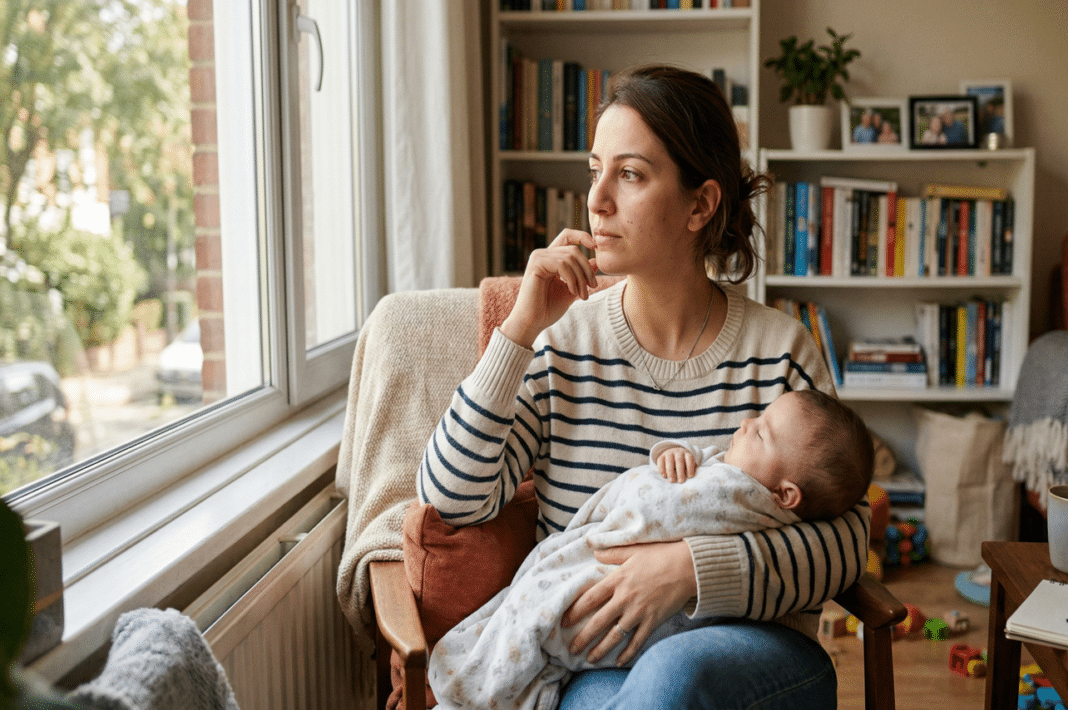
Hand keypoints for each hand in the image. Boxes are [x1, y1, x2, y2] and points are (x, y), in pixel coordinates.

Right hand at [500, 229, 597, 348]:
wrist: (532, 322)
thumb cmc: (548, 309)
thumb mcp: (571, 289)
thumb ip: (581, 275)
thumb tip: (596, 262)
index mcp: (550, 258)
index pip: (567, 236)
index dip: (582, 236)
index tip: (595, 247)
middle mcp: (543, 254)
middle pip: (574, 250)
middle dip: (586, 269)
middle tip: (593, 287)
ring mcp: (538, 258)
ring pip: (570, 257)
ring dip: (581, 277)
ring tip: (582, 294)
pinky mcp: (536, 265)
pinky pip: (562, 264)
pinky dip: (572, 278)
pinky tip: (571, 291)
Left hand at [561, 540, 696, 666]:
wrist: (687, 566)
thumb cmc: (660, 555)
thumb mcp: (633, 551)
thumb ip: (612, 553)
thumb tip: (593, 551)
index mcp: (617, 580)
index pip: (589, 599)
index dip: (575, 612)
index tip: (564, 622)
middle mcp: (625, 598)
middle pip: (598, 622)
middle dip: (583, 638)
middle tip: (571, 649)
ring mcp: (639, 612)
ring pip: (615, 636)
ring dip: (600, 649)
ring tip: (589, 659)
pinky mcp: (653, 621)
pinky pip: (637, 641)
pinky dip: (628, 653)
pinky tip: (618, 661)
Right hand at [656, 447, 696, 482]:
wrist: (675, 453)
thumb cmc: (684, 462)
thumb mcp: (690, 463)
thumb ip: (692, 469)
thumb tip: (695, 478)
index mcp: (687, 454)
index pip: (689, 459)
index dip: (690, 468)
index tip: (690, 477)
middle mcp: (678, 452)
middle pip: (679, 461)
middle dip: (680, 472)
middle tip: (681, 482)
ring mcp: (669, 453)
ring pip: (669, 461)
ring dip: (670, 472)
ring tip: (671, 481)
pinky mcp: (662, 456)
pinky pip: (660, 461)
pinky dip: (661, 469)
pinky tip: (664, 476)